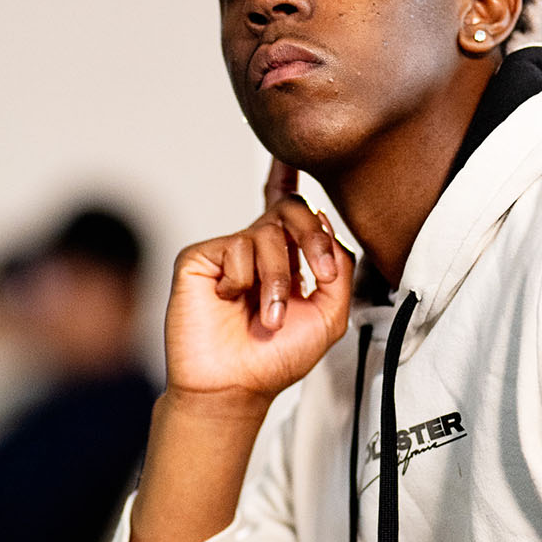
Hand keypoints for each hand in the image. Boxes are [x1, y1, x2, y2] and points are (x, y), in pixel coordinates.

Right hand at [163, 161, 353, 405]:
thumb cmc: (275, 359)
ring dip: (277, 278)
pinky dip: (241, 279)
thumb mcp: (329, 315)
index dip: (287, 176)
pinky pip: (235, 247)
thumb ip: (341, 268)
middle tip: (321, 277)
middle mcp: (256, 250)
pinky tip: (228, 300)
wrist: (233, 387)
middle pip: (293, 209)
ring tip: (269, 316)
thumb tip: (327, 224)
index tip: (289, 153)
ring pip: (267, 232)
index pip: (288, 210)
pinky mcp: (200, 258)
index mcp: (285, 260)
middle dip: (314, 239)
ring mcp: (227, 252)